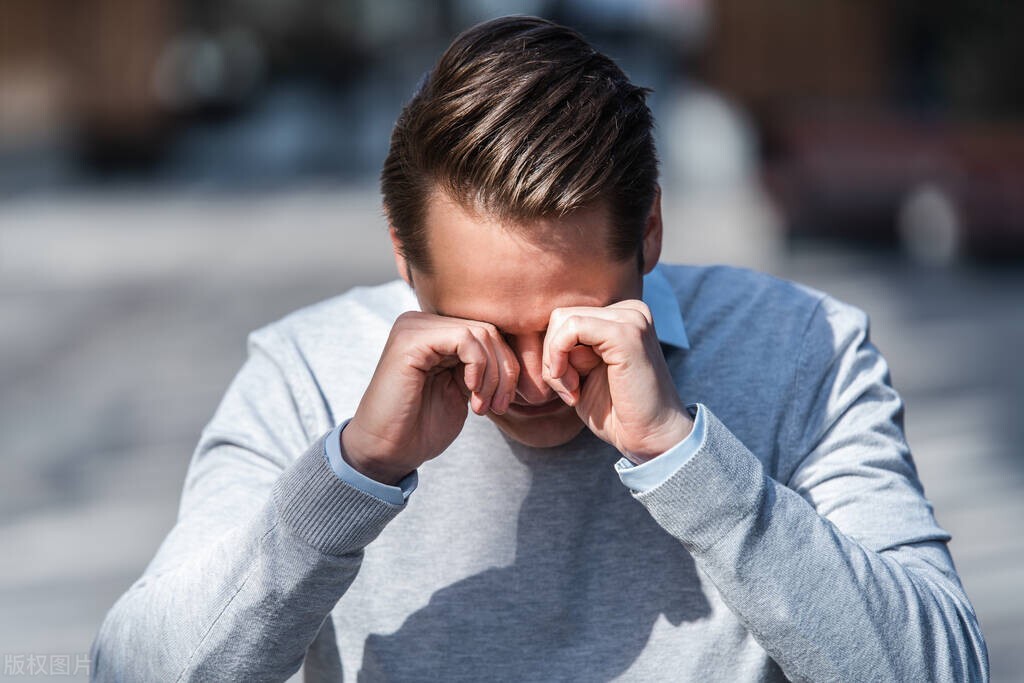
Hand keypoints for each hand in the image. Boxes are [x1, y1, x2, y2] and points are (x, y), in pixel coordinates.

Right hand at [342, 312, 517, 483]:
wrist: (387, 451)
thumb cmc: (422, 426)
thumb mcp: (462, 389)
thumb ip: (481, 365)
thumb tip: (518, 349)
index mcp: (434, 332)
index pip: (488, 333)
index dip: (507, 366)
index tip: (504, 402)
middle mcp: (421, 322)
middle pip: (488, 330)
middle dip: (504, 372)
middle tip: (497, 406)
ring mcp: (414, 327)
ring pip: (481, 333)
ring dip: (493, 375)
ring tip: (483, 406)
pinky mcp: (410, 340)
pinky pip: (464, 339)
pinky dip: (479, 367)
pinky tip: (471, 394)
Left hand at [543, 300, 692, 462]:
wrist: (651, 439)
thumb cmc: (616, 412)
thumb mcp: (583, 372)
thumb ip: (567, 347)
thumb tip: (534, 329)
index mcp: (622, 316)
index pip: (566, 318)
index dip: (554, 353)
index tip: (567, 387)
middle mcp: (630, 310)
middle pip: (560, 316)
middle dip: (551, 356)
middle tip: (568, 390)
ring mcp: (631, 318)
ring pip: (563, 321)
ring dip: (555, 362)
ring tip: (573, 391)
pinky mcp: (626, 333)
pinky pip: (571, 328)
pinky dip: (560, 359)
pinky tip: (574, 388)